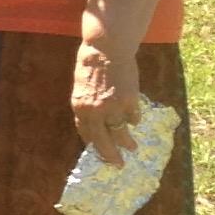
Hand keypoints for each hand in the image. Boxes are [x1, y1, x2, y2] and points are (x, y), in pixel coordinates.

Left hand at [73, 41, 142, 165]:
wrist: (106, 50)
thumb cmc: (91, 67)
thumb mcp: (81, 89)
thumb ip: (88, 107)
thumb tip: (96, 126)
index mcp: (80, 108)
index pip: (86, 134)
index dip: (94, 145)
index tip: (100, 153)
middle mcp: (95, 111)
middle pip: (104, 141)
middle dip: (111, 155)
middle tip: (117, 164)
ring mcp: (113, 107)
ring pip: (121, 133)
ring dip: (127, 143)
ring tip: (132, 149)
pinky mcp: (130, 101)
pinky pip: (133, 117)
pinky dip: (134, 119)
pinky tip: (134, 121)